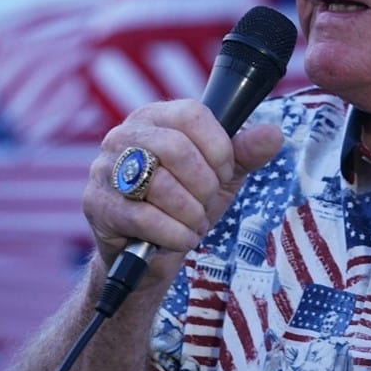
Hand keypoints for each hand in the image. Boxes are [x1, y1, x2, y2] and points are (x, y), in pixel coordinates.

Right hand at [82, 100, 283, 277]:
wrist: (147, 256)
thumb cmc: (183, 205)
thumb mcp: (220, 177)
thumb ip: (245, 153)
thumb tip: (274, 134)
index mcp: (154, 118)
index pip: (192, 115)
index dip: (218, 148)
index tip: (224, 173)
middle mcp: (124, 135)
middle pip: (176, 148)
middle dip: (204, 186)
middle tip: (207, 204)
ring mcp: (105, 169)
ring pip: (162, 185)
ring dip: (191, 214)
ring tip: (193, 224)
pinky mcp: (97, 204)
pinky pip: (145, 218)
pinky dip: (174, 234)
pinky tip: (180, 239)